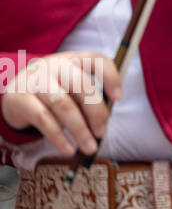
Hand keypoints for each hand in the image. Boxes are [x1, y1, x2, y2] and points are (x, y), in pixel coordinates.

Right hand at [0, 51, 121, 156]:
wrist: (14, 93)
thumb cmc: (53, 90)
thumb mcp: (70, 86)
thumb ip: (87, 97)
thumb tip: (102, 124)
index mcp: (74, 59)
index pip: (97, 60)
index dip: (111, 78)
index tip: (118, 98)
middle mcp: (56, 65)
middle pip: (82, 86)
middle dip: (96, 112)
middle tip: (102, 132)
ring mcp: (37, 80)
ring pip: (64, 105)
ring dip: (80, 129)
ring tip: (89, 147)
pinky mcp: (20, 98)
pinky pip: (44, 119)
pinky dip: (58, 137)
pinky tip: (68, 149)